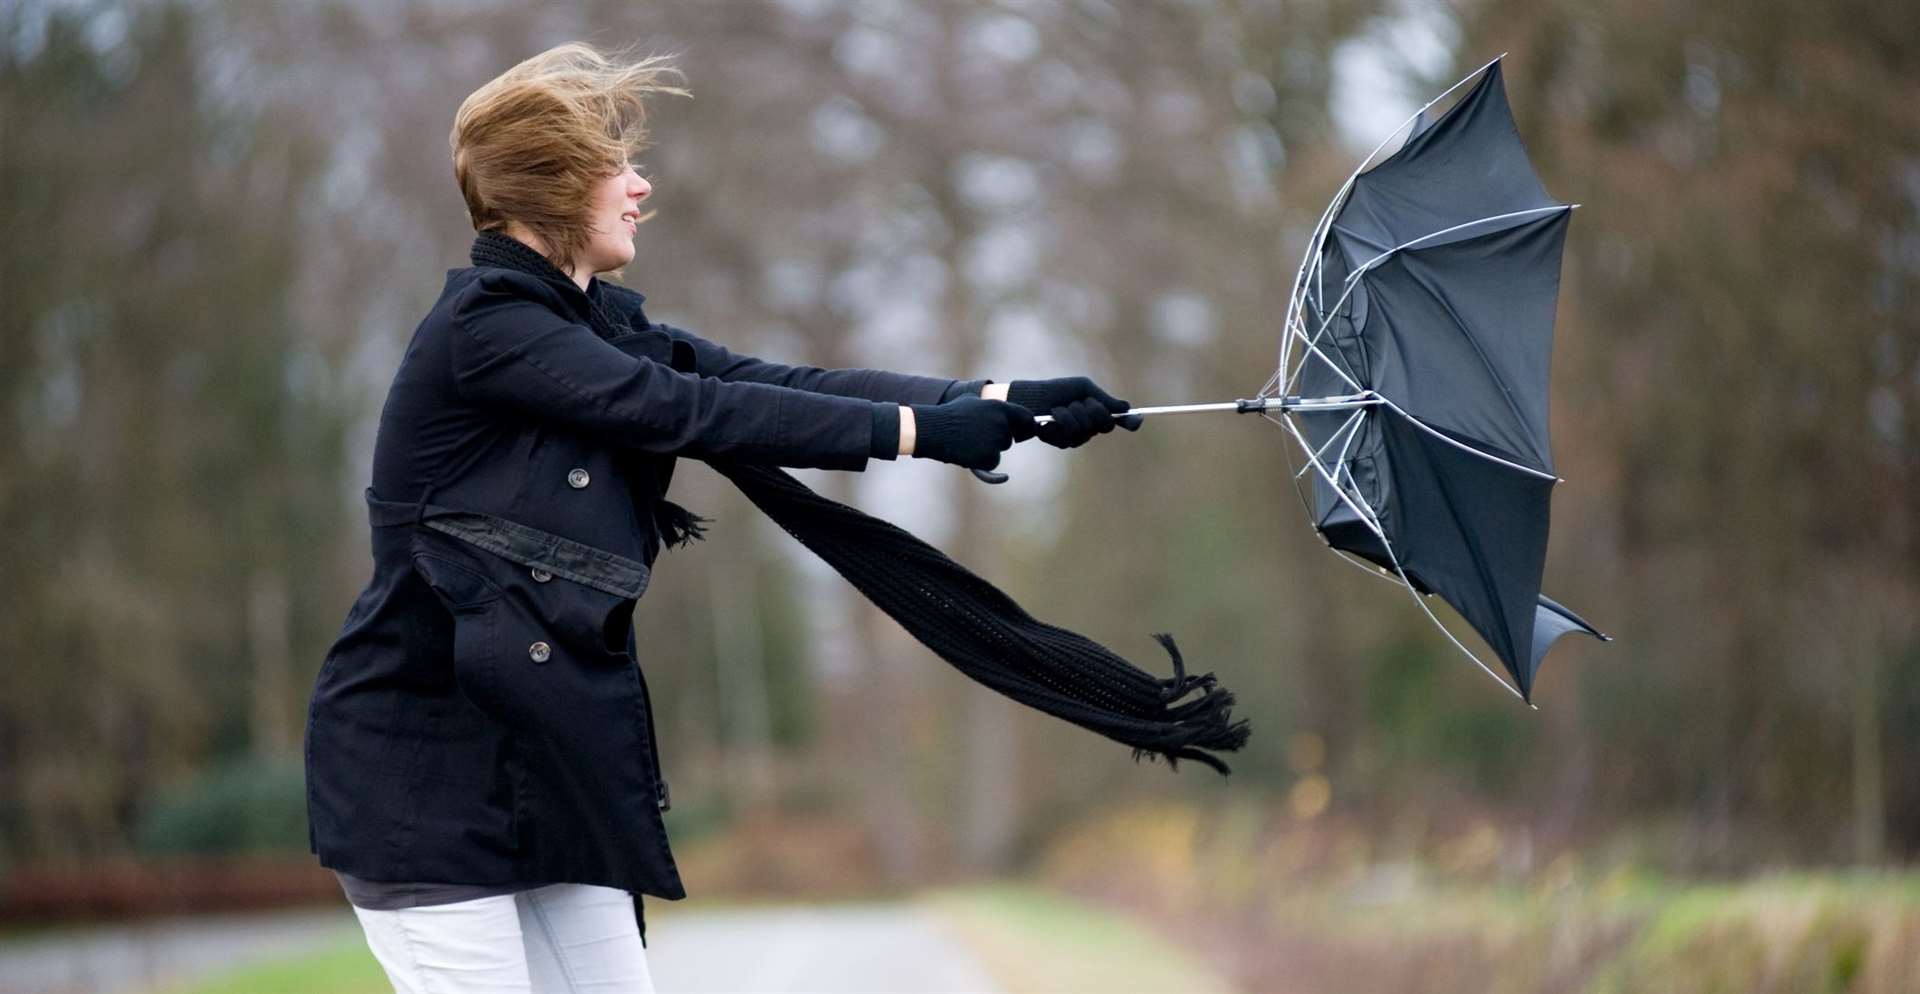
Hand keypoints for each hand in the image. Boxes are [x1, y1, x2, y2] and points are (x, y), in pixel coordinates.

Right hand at [907, 396, 1037, 470]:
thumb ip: (990, 405)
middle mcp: (1001, 423)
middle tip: (977, 436)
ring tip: (968, 442)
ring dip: (988, 450)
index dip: (1025, 425)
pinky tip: (968, 453)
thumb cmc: (950, 413)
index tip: (1024, 431)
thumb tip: (1002, 408)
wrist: (934, 430)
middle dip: (997, 439)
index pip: (1026, 417)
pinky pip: (992, 463)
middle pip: (1008, 437)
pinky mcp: (989, 457)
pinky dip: (982, 462)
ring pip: (999, 449)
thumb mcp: (971, 400)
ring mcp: (996, 441)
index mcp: (1000, 407)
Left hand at [1005, 376, 1143, 447]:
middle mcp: (1091, 428)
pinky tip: (1050, 416)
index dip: (1130, 420)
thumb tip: (1127, 407)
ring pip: (1086, 430)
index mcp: (1098, 413)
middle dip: (1093, 410)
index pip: (1119, 420)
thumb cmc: (1057, 390)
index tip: (1138, 419)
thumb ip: (1103, 399)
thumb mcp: (1082, 389)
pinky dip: (1059, 420)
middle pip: (1105, 425)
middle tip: (1080, 401)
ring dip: (1071, 413)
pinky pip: (1068, 435)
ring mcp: (1077, 438)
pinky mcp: (1061, 443)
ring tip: (1059, 407)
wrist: (1031, 398)